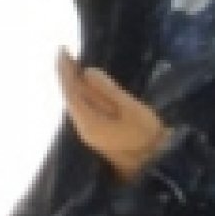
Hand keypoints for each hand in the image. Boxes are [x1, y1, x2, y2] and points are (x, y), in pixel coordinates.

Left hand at [58, 51, 168, 179]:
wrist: (153, 166)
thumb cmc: (147, 137)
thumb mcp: (131, 110)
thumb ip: (109, 91)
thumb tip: (87, 71)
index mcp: (88, 120)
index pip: (70, 90)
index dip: (64, 70)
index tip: (62, 49)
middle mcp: (82, 127)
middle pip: (70, 96)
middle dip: (66, 74)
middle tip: (65, 53)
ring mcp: (88, 132)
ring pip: (75, 103)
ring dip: (73, 84)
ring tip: (72, 66)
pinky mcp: (96, 134)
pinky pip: (82, 109)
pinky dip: (80, 94)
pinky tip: (84, 87)